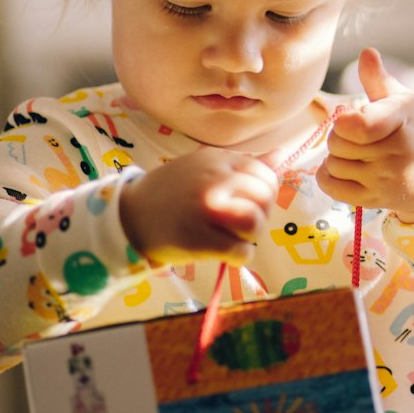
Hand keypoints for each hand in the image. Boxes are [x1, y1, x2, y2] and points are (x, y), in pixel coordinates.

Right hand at [119, 147, 279, 266]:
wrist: (130, 217)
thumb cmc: (173, 193)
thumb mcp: (204, 167)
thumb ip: (242, 164)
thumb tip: (282, 154)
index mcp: (217, 159)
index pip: (265, 175)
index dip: (262, 194)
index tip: (244, 203)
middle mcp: (213, 180)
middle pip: (264, 199)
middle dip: (258, 216)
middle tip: (236, 224)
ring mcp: (205, 209)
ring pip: (255, 224)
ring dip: (249, 237)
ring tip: (230, 237)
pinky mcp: (199, 238)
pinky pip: (241, 252)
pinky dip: (238, 257)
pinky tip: (222, 253)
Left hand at [316, 47, 413, 222]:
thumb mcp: (406, 101)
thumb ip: (380, 80)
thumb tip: (366, 52)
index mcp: (402, 121)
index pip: (359, 125)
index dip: (344, 119)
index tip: (350, 115)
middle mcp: (396, 154)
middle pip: (338, 143)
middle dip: (340, 135)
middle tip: (356, 134)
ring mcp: (385, 180)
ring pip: (333, 164)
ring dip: (336, 156)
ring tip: (355, 151)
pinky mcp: (375, 200)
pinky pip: (332, 187)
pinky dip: (328, 175)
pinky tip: (341, 167)